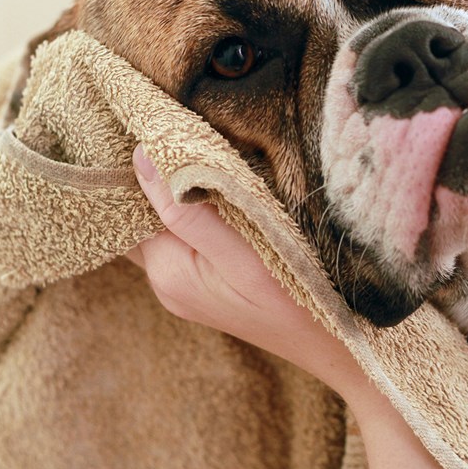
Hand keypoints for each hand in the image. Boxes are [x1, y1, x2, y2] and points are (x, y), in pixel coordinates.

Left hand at [128, 145, 467, 468]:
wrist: (342, 348)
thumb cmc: (299, 303)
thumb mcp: (244, 253)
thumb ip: (187, 209)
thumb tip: (139, 155)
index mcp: (168, 272)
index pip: (125, 208)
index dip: (129, 165)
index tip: (141, 120)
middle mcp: (169, 281)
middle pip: (141, 215)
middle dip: (152, 174)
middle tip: (166, 122)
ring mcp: (189, 285)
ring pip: (167, 223)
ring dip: (177, 189)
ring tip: (191, 143)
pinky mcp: (211, 284)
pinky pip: (189, 236)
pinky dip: (196, 208)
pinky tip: (217, 186)